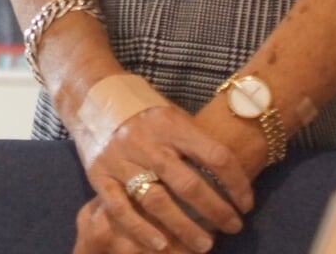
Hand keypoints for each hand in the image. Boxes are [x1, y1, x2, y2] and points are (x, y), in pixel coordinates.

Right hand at [72, 102, 252, 253]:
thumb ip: (195, 141)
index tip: (246, 204)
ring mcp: (120, 159)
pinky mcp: (99, 174)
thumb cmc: (143, 112)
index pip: (215, 156)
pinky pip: (121, 208)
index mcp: (170, 124)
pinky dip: (141, 229)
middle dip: (216, 211)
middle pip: (188, 183)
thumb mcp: (172, 115)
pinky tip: (161, 244)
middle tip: (233, 227)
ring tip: (204, 245)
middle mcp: (145, 141)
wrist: (89, 96)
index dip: (237, 183)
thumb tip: (232, 176)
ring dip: (184, 228)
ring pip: (157, 201)